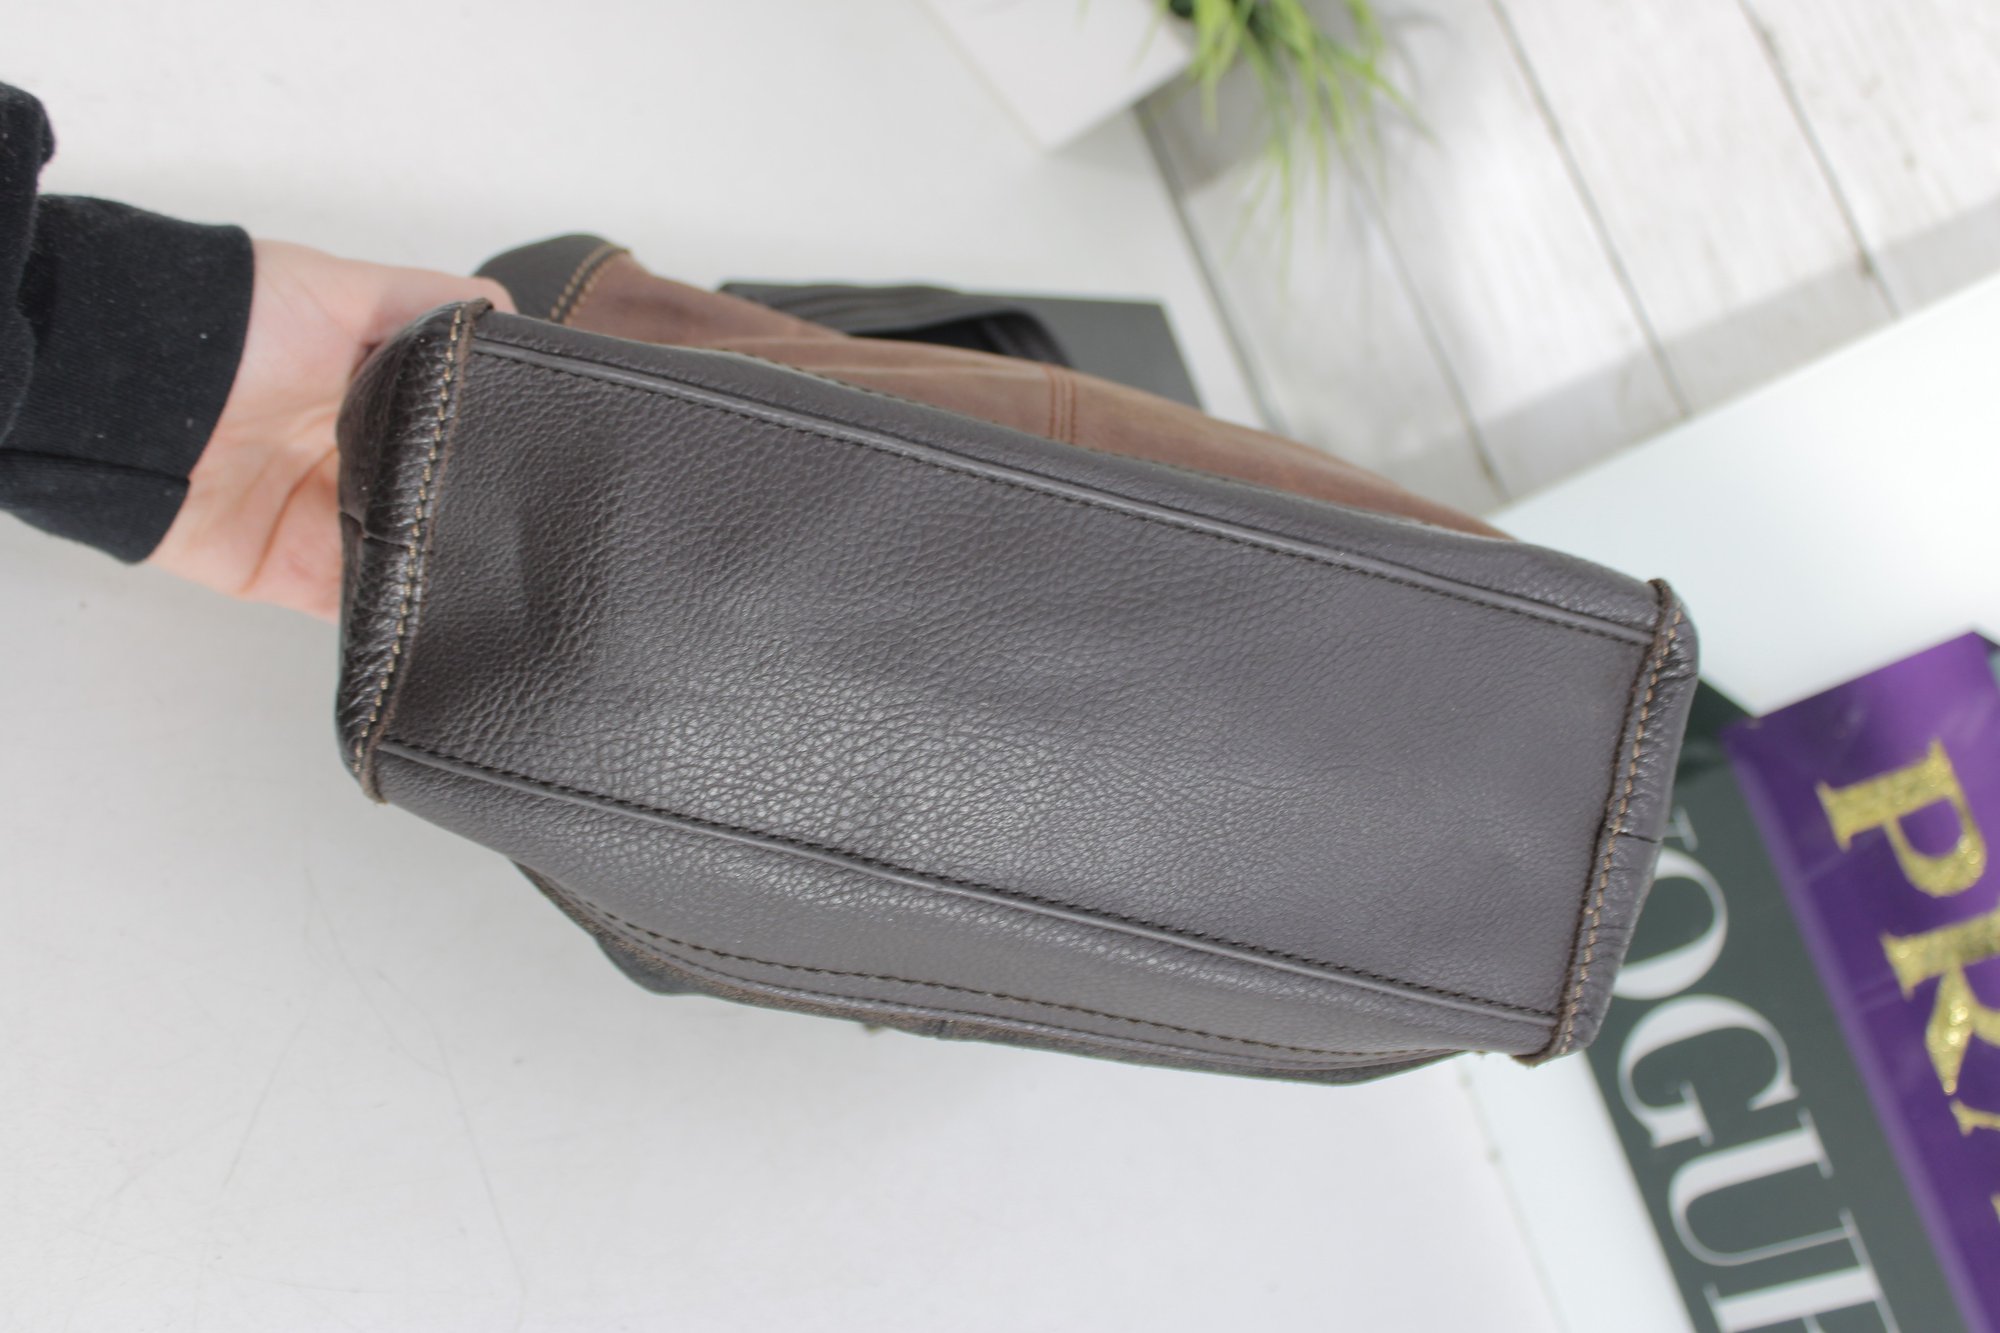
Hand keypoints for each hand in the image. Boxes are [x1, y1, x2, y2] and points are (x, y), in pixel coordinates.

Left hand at [148, 240, 512, 620]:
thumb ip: (434, 303)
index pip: (452, 429)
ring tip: (495, 574)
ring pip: (406, 559)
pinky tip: (432, 608)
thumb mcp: (348, 287)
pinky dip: (389, 618)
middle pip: (437, 500)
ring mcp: (321, 519)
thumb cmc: (236, 324)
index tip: (543, 461)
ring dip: (440, 570)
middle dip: (474, 515)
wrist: (131, 391)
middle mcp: (351, 458)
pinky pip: (353, 608)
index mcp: (371, 393)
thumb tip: (512, 324)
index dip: (493, 445)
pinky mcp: (286, 573)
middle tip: (527, 526)